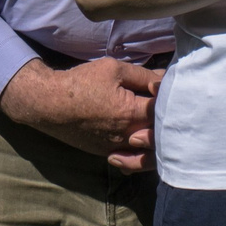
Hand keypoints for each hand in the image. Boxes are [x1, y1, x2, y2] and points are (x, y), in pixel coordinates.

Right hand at [0, 58, 160, 170]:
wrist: (49, 104)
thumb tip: (166, 78)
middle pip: (160, 133)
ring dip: (157, 137)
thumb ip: (143, 75)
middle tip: (174, 106)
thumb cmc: (81, 83)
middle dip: (169, 120)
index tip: (176, 88)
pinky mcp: (107, 152)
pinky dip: (141, 149)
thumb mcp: (114, 69)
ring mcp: (117, 147)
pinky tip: (143, 137)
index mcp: (131, 113)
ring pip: (148, 150)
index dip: (174, 98)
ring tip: (160, 122)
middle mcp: (127, 135)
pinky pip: (131, 157)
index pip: (165, 110)